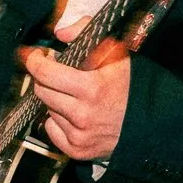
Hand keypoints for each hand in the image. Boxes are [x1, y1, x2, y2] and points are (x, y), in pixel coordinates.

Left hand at [21, 44, 129, 161]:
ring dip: (55, 100)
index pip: (45, 73)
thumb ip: (86, 33)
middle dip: (45, 79)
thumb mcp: (116, 52)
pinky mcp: (77, 150)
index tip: (36, 56)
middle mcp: (84, 114)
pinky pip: (51, 130)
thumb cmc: (130, 86)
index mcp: (92, 88)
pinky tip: (75, 115)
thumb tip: (60, 33)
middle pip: (42, 91)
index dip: (35, 61)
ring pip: (47, 109)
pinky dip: (57, 121)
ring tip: (76, 96)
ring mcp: (80, 134)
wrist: (147, 123)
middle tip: (57, 74)